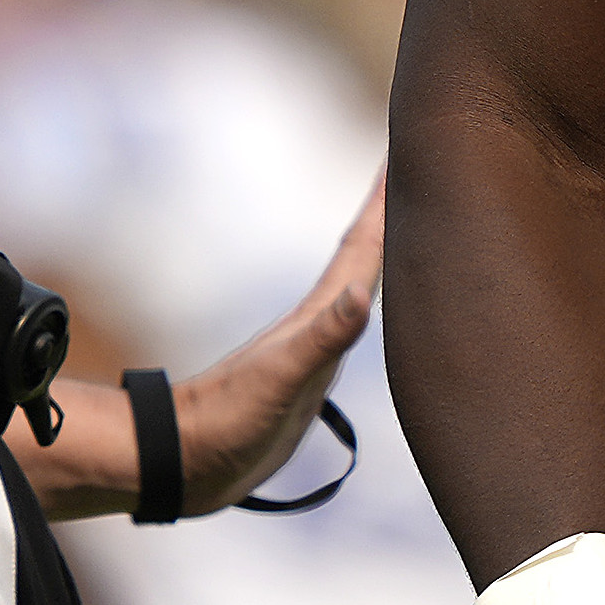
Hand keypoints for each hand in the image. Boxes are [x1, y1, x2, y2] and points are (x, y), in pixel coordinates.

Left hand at [168, 174, 380, 507]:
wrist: (186, 460)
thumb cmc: (229, 420)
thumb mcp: (278, 379)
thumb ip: (322, 338)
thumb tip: (362, 295)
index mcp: (318, 314)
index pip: (363, 245)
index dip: (387, 200)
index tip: (408, 145)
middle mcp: (320, 320)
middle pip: (364, 253)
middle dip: (391, 210)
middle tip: (418, 165)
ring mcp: (314, 346)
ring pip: (359, 283)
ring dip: (381, 250)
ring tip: (404, 224)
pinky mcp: (309, 374)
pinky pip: (350, 322)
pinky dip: (367, 301)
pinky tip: (367, 304)